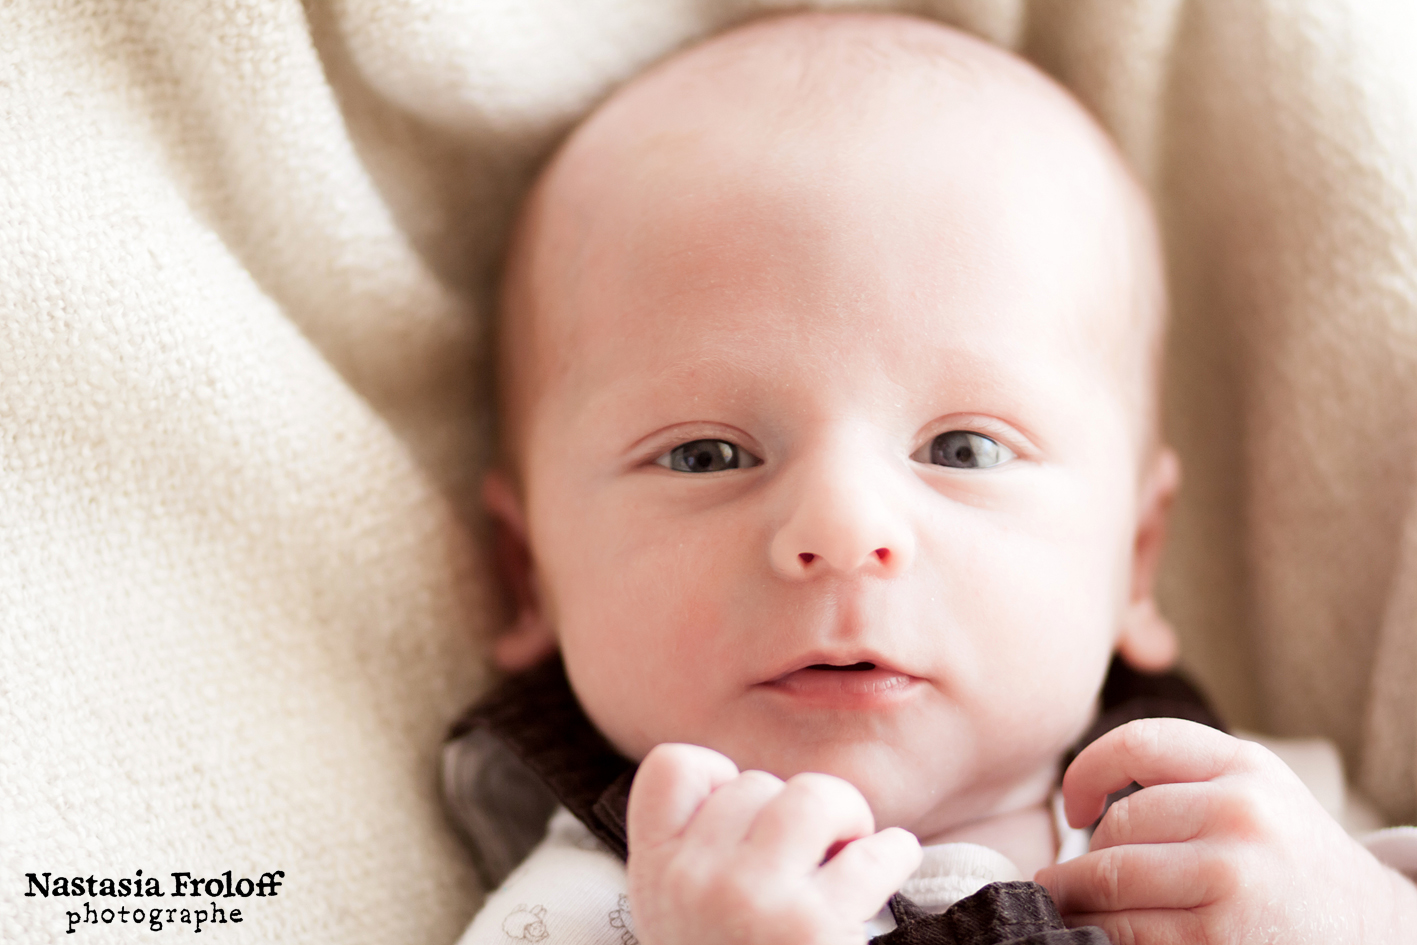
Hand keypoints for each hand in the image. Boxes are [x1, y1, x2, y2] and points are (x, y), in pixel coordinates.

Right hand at [626, 743, 920, 944]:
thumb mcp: (682, 922)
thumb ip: (698, 860)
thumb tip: (758, 791)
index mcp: (654, 876)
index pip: (673, 767)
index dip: (720, 777)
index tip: (749, 817)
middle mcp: (693, 880)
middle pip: (756, 782)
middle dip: (796, 812)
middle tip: (817, 853)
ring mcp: (751, 900)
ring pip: (812, 796)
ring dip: (846, 816)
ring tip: (853, 850)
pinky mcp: (814, 927)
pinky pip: (873, 850)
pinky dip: (895, 854)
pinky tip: (894, 868)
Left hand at [1035, 718, 1416, 943]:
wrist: (1376, 935)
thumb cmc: (1293, 864)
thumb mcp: (1258, 795)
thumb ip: (1183, 781)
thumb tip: (1078, 799)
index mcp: (1245, 766)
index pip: (1135, 742)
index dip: (1085, 772)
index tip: (1074, 807)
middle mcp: (1240, 813)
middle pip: (1115, 826)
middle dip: (1080, 859)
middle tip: (1068, 880)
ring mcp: (1231, 878)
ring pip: (1110, 880)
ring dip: (1076, 900)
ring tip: (1072, 907)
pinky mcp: (1219, 939)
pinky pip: (1129, 931)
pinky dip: (1102, 934)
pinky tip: (1104, 934)